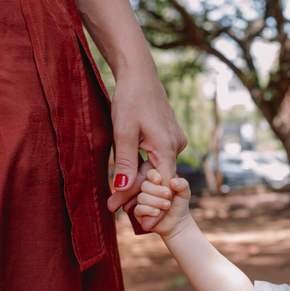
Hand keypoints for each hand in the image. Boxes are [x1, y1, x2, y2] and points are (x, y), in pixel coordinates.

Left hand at [106, 63, 186, 212]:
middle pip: (157, 179)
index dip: (146, 203)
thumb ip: (124, 162)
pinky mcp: (168, 136)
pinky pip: (156, 158)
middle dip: (137, 193)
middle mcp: (176, 146)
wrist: (138, 73)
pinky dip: (143, 167)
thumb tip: (121, 190)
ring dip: (138, 180)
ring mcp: (174, 140)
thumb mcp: (123, 132)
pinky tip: (128, 174)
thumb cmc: (130, 98)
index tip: (129, 217)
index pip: (160, 186)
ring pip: (156, 168)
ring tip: (116, 195)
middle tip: (113, 207)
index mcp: (168, 148)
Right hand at [133, 164, 193, 236]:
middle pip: (145, 185)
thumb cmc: (179, 205)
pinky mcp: (139, 213)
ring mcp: (142, 201)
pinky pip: (138, 209)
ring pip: (142, 197)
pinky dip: (149, 210)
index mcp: (156, 182)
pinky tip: (158, 213)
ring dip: (156, 202)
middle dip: (157, 191)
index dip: (153, 175)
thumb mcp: (184, 193)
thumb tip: (173, 181)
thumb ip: (183, 184)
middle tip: (169, 195)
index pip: (150, 173)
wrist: (178, 223)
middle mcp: (147, 190)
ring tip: (167, 206)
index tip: (159, 180)